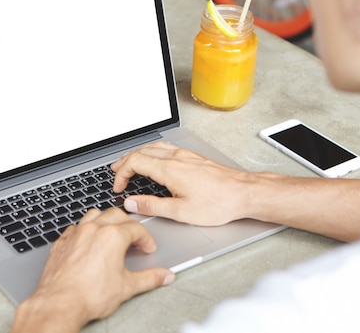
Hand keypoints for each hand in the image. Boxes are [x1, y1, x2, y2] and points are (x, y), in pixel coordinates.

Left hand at [11, 208, 173, 332]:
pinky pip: (75, 227)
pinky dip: (85, 230)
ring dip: (105, 221)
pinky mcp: (62, 242)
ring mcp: (76, 234)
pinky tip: (88, 241)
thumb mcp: (127, 287)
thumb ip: (150, 278)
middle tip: (133, 239)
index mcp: (112, 236)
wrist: (60, 303)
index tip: (147, 248)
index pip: (136, 229)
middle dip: (128, 225)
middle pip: (116, 214)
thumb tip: (163, 276)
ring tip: (111, 234)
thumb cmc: (89, 295)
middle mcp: (93, 230)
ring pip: (94, 215)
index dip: (146, 239)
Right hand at [111, 142, 251, 225]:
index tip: (119, 186)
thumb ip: (152, 206)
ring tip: (129, 163)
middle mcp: (176, 158)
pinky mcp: (193, 157)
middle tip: (115, 172)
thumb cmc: (219, 203)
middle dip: (125, 162)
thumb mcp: (181, 212)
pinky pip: (166, 148)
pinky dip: (152, 152)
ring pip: (154, 147)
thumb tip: (132, 203)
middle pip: (141, 151)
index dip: (122, 174)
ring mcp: (186, 155)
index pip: (135, 162)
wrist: (244, 193)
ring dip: (138, 154)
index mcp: (170, 169)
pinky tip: (155, 159)